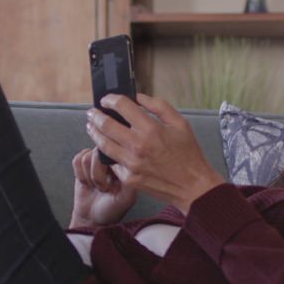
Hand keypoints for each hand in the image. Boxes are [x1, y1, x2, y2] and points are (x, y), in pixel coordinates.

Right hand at [69, 147, 136, 228]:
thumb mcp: (126, 198)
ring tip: (96, 186)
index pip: (116, 152)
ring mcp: (97, 159)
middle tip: (103, 188)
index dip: (109, 168)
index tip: (110, 185)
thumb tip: (124, 163)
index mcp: (125, 165)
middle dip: (98, 175)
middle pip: (98, 152)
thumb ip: (129, 181)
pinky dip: (80, 175)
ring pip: (86, 157)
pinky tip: (87, 183)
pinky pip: (77, 160)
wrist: (93, 217)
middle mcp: (112, 159)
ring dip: (90, 177)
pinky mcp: (83, 163)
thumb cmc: (112, 209)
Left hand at [86, 93, 224, 213]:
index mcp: (151, 129)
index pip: (122, 106)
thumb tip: (139, 97)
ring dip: (94, 133)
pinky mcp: (129, 178)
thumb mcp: (180, 123)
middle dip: (96, 115)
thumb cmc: (188, 154)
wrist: (192, 186)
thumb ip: (159, 106)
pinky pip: (112, 163)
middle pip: (106, 125)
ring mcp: (131, 164)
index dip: (111, 99)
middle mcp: (138, 146)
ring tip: (91, 127)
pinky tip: (105, 148)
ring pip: (103, 145)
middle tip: (92, 112)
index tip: (107, 99)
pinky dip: (107, 154)